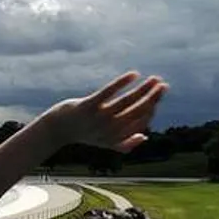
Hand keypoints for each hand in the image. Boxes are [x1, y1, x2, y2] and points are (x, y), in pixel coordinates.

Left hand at [44, 71, 168, 152]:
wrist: (55, 129)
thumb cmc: (82, 133)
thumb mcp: (103, 142)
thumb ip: (124, 143)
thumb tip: (144, 136)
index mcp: (115, 138)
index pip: (140, 123)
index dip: (152, 109)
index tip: (156, 96)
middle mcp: (108, 130)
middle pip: (137, 112)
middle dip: (153, 98)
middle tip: (162, 85)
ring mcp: (97, 118)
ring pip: (126, 102)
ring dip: (143, 90)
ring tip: (154, 79)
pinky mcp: (87, 106)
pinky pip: (107, 93)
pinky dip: (121, 83)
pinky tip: (134, 74)